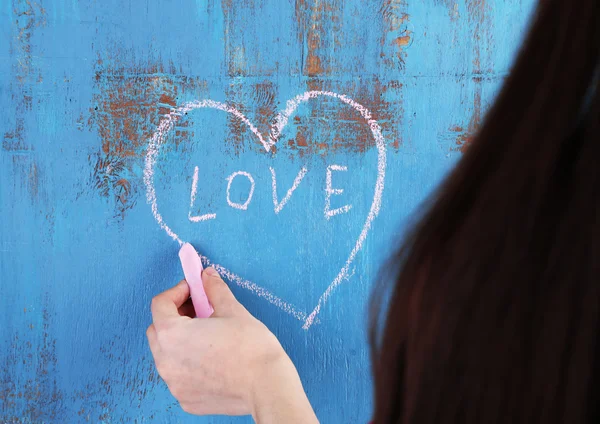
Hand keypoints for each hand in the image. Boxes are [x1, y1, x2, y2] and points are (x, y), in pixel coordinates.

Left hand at [146, 267, 317, 422]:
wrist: (267, 386)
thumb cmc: (251, 349)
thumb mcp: (232, 310)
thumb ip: (214, 290)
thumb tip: (207, 277)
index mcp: (172, 335)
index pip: (160, 305)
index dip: (177, 291)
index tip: (193, 289)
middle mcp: (166, 362)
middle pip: (157, 330)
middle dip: (174, 315)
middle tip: (198, 309)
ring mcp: (175, 384)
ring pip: (166, 355)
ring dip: (179, 340)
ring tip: (206, 334)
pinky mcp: (186, 399)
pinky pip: (179, 375)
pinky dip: (188, 364)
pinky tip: (211, 359)